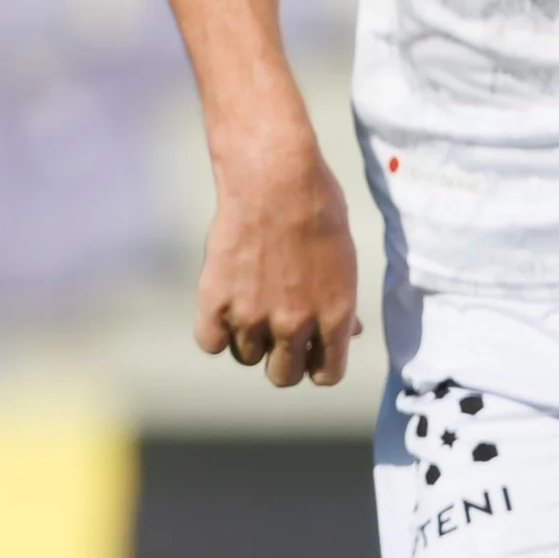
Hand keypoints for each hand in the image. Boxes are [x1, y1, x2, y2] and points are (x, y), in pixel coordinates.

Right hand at [193, 125, 361, 388]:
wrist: (275, 182)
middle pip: (283, 375)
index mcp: (335, 314)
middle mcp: (295, 322)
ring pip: (247, 357)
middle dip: (285, 360)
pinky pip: (211, 342)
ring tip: (255, 303)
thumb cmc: (318, 212)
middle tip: (281, 334)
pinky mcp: (215, 302)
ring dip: (251, 339)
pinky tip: (227, 307)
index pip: (327, 374)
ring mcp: (252, 315)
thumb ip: (340, 305)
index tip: (313, 354)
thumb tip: (346, 334)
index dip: (320, 365)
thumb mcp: (344, 261)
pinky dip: (217, 331)